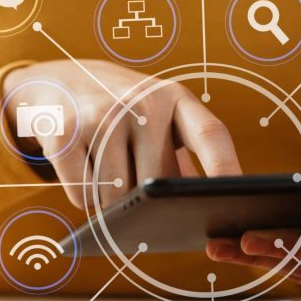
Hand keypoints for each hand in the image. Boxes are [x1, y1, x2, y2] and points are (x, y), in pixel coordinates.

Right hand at [2, 60, 241, 207]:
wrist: (61, 82)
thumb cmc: (123, 114)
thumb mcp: (159, 119)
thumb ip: (183, 158)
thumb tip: (203, 218)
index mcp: (175, 97)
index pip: (211, 135)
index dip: (227, 168)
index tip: (240, 200)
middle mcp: (141, 102)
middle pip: (159, 184)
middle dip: (152, 201)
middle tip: (138, 183)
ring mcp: (100, 115)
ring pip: (118, 198)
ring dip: (114, 203)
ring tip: (107, 167)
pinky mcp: (64, 133)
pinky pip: (84, 197)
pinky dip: (85, 198)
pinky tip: (83, 167)